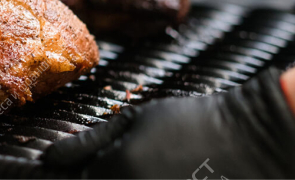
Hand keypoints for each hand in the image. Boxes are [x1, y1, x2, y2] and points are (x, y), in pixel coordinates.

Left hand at [43, 68, 294, 177]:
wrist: (244, 138)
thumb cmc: (187, 121)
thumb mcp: (133, 120)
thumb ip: (88, 142)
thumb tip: (50, 158)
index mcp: (115, 172)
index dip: (74, 174)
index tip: (72, 168)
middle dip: (94, 177)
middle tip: (116, 163)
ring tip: (136, 167)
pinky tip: (149, 174)